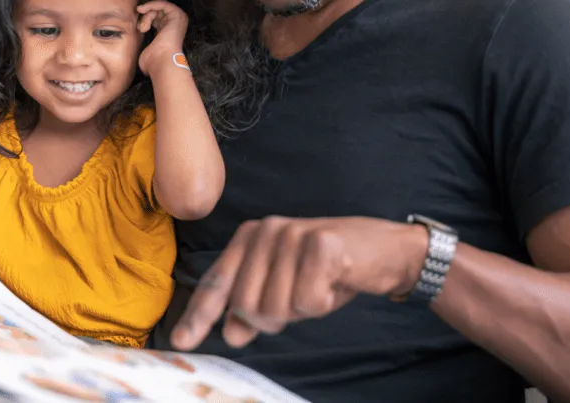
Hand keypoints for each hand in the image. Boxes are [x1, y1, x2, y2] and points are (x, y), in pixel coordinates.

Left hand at [136, 0, 188, 76]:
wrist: (161, 61)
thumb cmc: (153, 60)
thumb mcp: (146, 46)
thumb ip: (144, 38)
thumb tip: (134, 33)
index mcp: (168, 32)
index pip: (156, 18)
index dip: (146, 18)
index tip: (137, 24)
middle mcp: (175, 25)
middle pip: (156, 12)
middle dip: (145, 17)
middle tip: (140, 28)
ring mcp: (178, 20)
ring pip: (158, 8)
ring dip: (147, 15)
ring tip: (143, 28)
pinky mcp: (178, 15)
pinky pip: (163, 3)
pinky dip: (151, 5)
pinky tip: (143, 11)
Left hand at [169, 216, 429, 350]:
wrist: (386, 250)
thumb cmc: (332, 270)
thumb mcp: (287, 288)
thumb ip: (255, 306)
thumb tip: (230, 332)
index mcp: (251, 237)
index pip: (218, 282)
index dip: (200, 315)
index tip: (183, 340)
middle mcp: (266, 231)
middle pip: (246, 305)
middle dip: (274, 318)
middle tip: (302, 298)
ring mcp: (292, 234)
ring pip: (275, 307)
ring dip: (301, 310)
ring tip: (320, 286)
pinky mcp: (320, 244)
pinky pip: (307, 302)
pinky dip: (324, 303)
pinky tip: (336, 283)